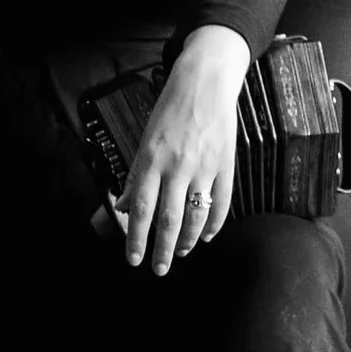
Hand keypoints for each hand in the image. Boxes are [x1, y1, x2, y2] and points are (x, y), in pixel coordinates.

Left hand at [116, 26, 248, 274]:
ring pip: (195, 216)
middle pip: (169, 219)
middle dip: (162, 250)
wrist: (206, 82)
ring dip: (186, 240)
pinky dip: (213, 225)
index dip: (137, 238)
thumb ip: (136, 176)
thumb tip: (125, 207)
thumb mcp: (145, 140)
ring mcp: (204, 167)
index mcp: (152, 159)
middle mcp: (178, 166)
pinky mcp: (226, 165)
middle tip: (158, 269)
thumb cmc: (171, 109)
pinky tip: (204, 236)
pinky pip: (221, 204)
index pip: (142, 208)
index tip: (133, 259)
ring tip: (179, 253)